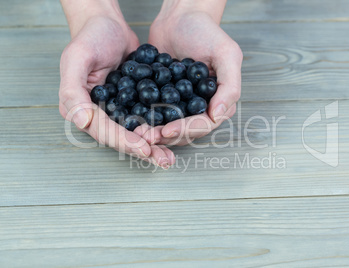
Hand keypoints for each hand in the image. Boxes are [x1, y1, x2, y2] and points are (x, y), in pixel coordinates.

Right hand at [58, 8, 174, 167]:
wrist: (108, 24)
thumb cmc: (89, 38)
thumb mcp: (75, 59)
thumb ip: (72, 91)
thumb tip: (81, 120)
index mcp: (80, 108)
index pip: (103, 131)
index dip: (124, 141)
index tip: (144, 148)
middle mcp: (98, 113)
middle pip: (121, 137)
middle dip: (143, 149)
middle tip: (163, 160)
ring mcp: (116, 109)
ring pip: (136, 132)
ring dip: (153, 145)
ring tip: (170, 156)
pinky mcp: (132, 102)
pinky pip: (146, 118)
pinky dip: (158, 128)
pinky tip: (172, 135)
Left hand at [141, 1, 242, 146]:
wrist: (180, 18)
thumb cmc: (206, 32)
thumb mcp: (227, 54)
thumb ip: (230, 86)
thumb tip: (218, 115)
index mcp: (218, 101)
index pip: (204, 124)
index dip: (186, 130)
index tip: (167, 130)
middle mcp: (201, 106)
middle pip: (185, 130)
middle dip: (166, 135)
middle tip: (147, 136)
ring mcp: (181, 103)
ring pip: (168, 126)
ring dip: (154, 131)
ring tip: (137, 131)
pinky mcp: (162, 98)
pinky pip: (154, 112)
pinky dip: (144, 118)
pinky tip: (132, 120)